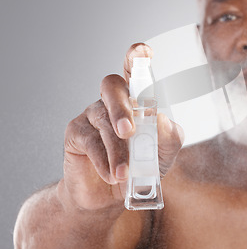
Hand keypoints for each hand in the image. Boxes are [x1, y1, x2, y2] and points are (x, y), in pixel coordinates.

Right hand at [62, 43, 182, 209]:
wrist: (110, 196)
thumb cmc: (141, 166)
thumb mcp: (164, 152)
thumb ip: (168, 135)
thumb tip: (159, 117)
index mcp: (136, 99)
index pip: (135, 70)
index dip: (137, 57)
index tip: (142, 52)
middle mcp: (113, 100)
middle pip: (112, 86)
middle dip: (121, 107)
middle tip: (129, 131)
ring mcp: (92, 114)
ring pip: (104, 120)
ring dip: (118, 150)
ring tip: (125, 173)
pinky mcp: (75, 132)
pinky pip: (90, 141)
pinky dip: (104, 160)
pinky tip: (112, 175)